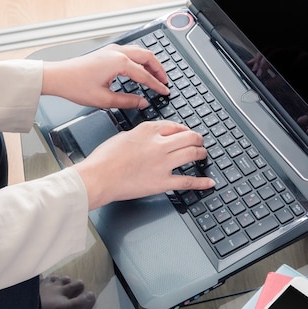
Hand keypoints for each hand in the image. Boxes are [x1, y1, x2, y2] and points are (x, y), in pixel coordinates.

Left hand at [41, 44, 168, 108]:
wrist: (58, 77)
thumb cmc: (76, 85)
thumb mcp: (104, 100)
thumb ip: (127, 101)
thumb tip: (142, 102)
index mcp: (119, 62)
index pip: (145, 75)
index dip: (157, 85)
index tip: (165, 92)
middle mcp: (117, 52)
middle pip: (147, 56)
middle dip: (159, 69)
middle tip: (165, 82)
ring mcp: (112, 50)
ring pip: (140, 51)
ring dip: (151, 62)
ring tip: (156, 75)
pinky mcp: (107, 52)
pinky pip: (131, 52)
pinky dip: (140, 59)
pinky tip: (141, 69)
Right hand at [73, 120, 214, 209]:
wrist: (98, 177)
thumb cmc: (104, 159)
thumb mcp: (124, 136)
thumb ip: (142, 134)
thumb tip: (152, 138)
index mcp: (148, 130)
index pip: (175, 125)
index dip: (184, 130)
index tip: (186, 133)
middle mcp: (159, 144)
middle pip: (189, 137)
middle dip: (198, 139)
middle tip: (200, 142)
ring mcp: (163, 163)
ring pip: (192, 153)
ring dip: (202, 154)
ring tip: (203, 155)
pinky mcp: (162, 182)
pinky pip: (187, 181)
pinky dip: (201, 182)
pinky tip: (209, 182)